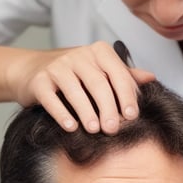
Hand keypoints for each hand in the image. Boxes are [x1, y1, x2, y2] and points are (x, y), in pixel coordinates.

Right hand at [7, 41, 154, 133]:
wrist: (31, 70)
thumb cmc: (74, 74)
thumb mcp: (100, 70)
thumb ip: (125, 75)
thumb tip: (151, 78)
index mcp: (98, 52)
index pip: (117, 73)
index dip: (126, 95)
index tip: (131, 116)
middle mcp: (78, 56)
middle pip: (98, 83)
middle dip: (108, 108)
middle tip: (113, 129)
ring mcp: (57, 67)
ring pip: (75, 91)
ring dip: (86, 112)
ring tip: (93, 130)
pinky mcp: (39, 80)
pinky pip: (51, 98)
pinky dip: (61, 114)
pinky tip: (70, 127)